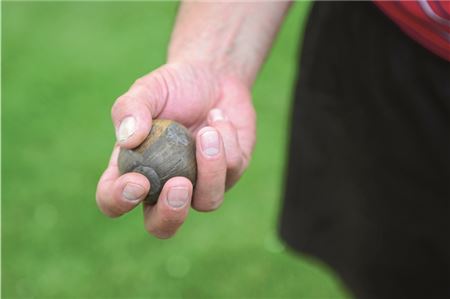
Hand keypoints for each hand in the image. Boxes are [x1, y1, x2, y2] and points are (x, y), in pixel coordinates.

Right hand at [96, 62, 255, 237]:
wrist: (213, 76)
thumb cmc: (173, 86)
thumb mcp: (147, 89)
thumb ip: (131, 109)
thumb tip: (128, 139)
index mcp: (134, 169)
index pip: (114, 200)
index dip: (120, 200)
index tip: (138, 181)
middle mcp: (164, 185)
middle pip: (162, 226)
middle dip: (171, 214)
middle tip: (180, 184)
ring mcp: (199, 184)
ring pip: (207, 202)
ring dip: (211, 167)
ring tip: (208, 131)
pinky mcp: (229, 174)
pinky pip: (231, 170)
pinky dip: (226, 140)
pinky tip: (218, 118)